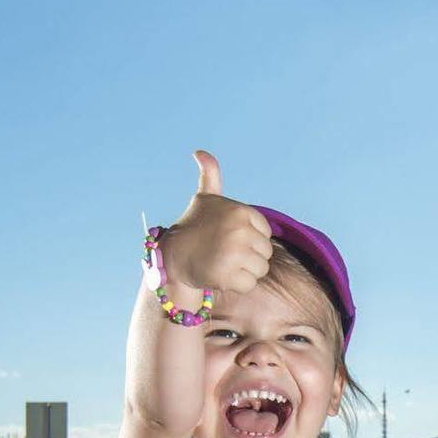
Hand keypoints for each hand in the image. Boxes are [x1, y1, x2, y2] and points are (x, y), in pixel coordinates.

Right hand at [161, 149, 274, 298]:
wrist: (172, 256)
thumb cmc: (193, 227)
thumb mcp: (204, 199)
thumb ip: (210, 175)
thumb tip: (200, 152)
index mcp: (240, 211)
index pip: (265, 232)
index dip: (250, 239)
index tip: (230, 239)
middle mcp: (239, 231)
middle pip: (265, 252)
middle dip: (249, 257)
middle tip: (226, 254)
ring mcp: (234, 254)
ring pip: (260, 269)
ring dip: (245, 272)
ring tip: (225, 264)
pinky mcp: (228, 276)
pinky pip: (249, 284)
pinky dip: (237, 285)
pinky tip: (221, 276)